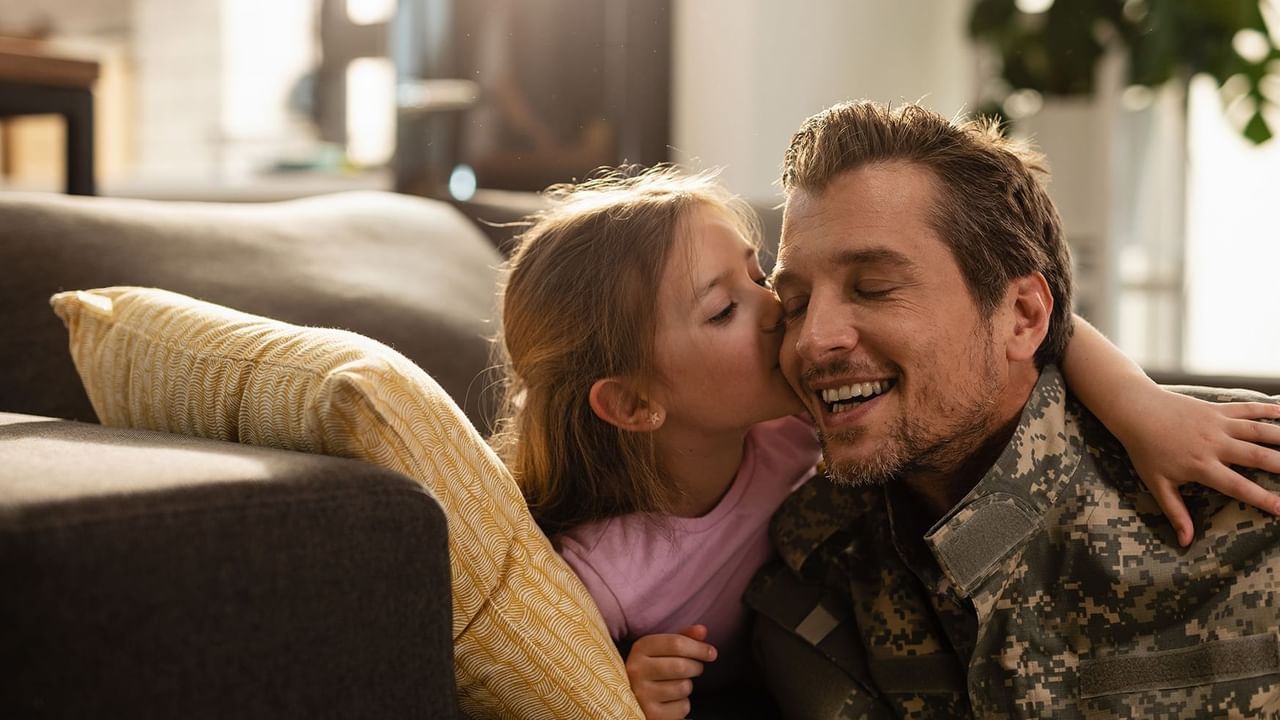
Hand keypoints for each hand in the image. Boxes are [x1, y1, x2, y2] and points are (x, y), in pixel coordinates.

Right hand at [624, 625, 716, 719]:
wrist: (633, 697)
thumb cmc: (653, 668)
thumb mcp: (662, 648)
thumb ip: (682, 637)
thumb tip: (702, 630)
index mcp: (640, 649)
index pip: (676, 643)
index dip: (699, 648)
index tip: (711, 653)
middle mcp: (637, 671)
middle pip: (682, 666)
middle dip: (696, 667)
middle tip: (695, 668)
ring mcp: (642, 694)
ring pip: (683, 687)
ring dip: (687, 686)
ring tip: (676, 684)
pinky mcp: (651, 715)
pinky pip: (682, 707)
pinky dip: (682, 705)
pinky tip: (671, 701)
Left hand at [1117, 394, 1279, 546]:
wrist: (1136, 411)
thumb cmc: (1145, 450)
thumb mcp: (1156, 484)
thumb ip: (1175, 513)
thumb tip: (1185, 542)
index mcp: (1202, 466)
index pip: (1238, 486)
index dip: (1262, 498)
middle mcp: (1215, 445)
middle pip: (1258, 456)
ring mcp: (1218, 424)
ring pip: (1259, 431)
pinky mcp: (1217, 409)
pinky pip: (1247, 409)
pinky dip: (1268, 410)